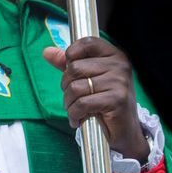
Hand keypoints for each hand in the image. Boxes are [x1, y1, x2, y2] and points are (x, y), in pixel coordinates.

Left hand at [43, 37, 148, 161]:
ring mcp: (120, 82)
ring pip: (75, 87)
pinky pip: (82, 103)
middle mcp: (120, 65)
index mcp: (114, 55)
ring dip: (69, 102)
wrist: (124, 130)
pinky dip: (74, 114)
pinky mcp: (117, 100)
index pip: (86, 42)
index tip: (71, 71)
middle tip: (73, 97)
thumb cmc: (104, 101)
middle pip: (74, 67)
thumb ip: (67, 64)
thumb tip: (46, 51)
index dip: (71, 55)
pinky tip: (79, 119)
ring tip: (76, 109)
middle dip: (66, 86)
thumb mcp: (86, 78)